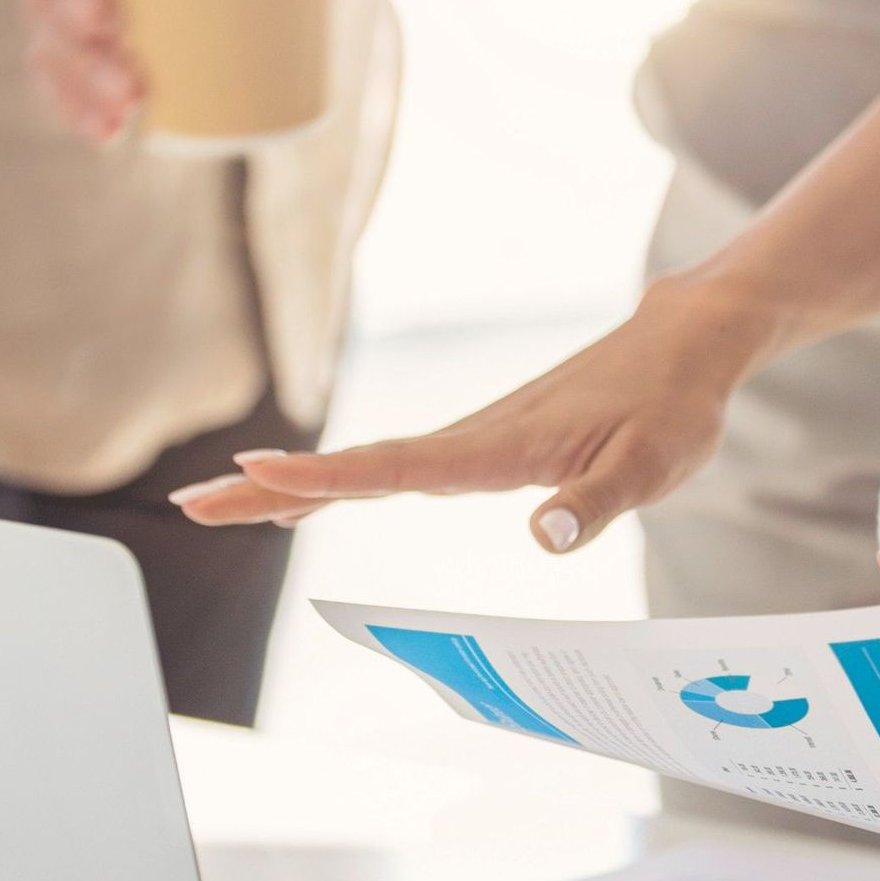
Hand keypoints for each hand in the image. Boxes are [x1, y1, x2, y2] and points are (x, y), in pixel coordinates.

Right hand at [170, 274, 788, 549]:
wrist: (685, 343)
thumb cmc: (674, 406)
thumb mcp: (654, 464)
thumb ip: (596, 503)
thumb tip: (540, 537)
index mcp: (504, 445)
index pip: (399, 466)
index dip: (326, 475)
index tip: (257, 473)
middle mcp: (474, 438)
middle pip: (358, 468)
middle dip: (274, 486)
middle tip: (194, 502)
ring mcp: (472, 438)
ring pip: (368, 467)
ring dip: (292, 486)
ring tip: (221, 502)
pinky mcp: (482, 443)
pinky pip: (393, 466)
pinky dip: (339, 481)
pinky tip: (307, 498)